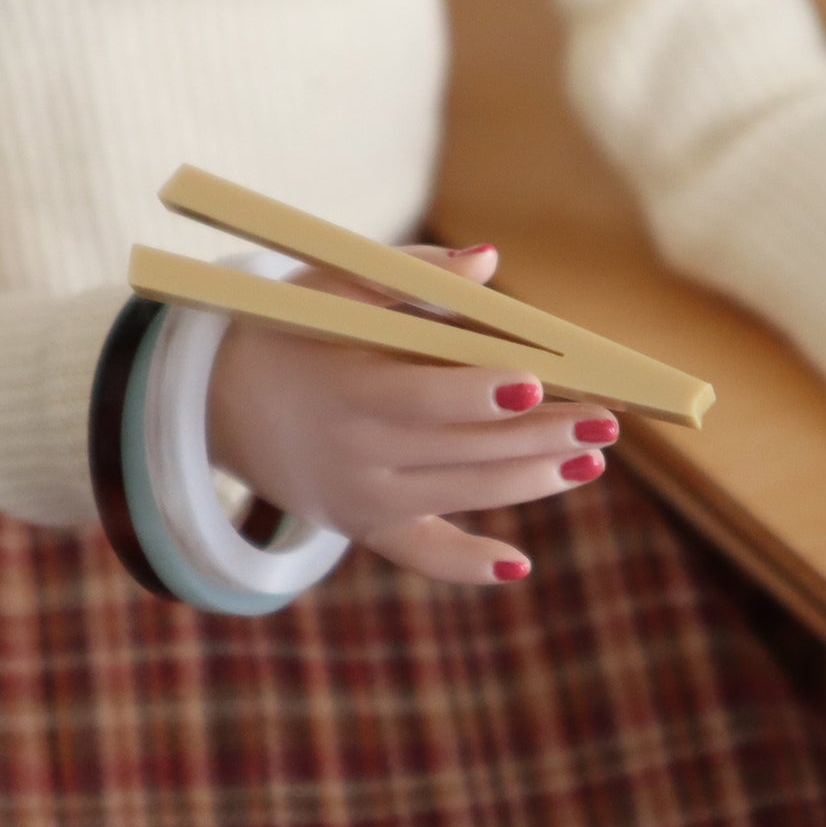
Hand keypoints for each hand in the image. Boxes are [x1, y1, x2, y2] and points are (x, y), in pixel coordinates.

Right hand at [208, 242, 618, 582]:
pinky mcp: (364, 527)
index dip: (479, 395)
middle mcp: (354, 455)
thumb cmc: (293, 328)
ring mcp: (360, 499)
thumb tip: (490, 262)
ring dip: (533, 480)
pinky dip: (467, 564)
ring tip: (591, 459)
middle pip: (462, 450)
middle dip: (539, 437)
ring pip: (461, 495)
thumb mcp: (333, 286)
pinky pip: (421, 556)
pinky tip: (519, 562)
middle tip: (606, 422)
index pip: (422, 397)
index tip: (537, 385)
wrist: (219, 404)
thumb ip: (412, 273)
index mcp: (345, 389)